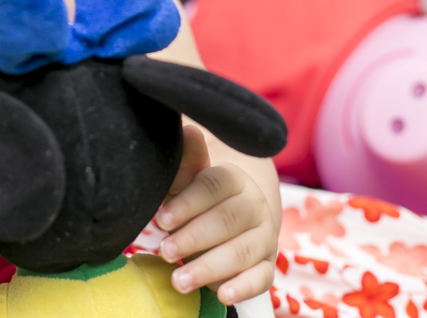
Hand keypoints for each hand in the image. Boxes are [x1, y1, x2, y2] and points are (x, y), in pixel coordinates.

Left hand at [155, 126, 278, 304]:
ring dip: (209, 267)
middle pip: (228, 220)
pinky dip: (242, 288)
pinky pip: (261, 279)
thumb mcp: (185, 180)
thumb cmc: (195, 198)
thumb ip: (186, 162)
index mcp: (235, 179)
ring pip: (242, 251)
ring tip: (178, 279)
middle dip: (193, 237)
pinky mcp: (265, 266)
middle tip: (164, 250)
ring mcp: (264, 237)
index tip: (161, 219)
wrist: (226, 220)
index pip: (215, 186)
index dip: (188, 203)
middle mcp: (255, 206)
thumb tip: (189, 131)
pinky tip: (221, 295)